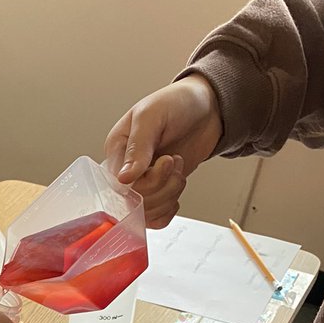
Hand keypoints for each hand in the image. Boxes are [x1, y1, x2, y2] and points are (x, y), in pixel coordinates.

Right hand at [104, 75, 222, 227]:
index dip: (144, 183)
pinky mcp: (159, 192)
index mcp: (116, 150)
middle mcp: (125, 170)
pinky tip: (176, 188)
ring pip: (146, 213)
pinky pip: (156, 219)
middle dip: (162, 186)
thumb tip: (123, 178)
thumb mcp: (152, 117)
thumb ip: (138, 147)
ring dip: (170, 194)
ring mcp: (142, 183)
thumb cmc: (177, 103)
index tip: (166, 161)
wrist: (207, 107)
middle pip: (134, 203)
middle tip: (175, 160)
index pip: (119, 186)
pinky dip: (169, 210)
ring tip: (178, 166)